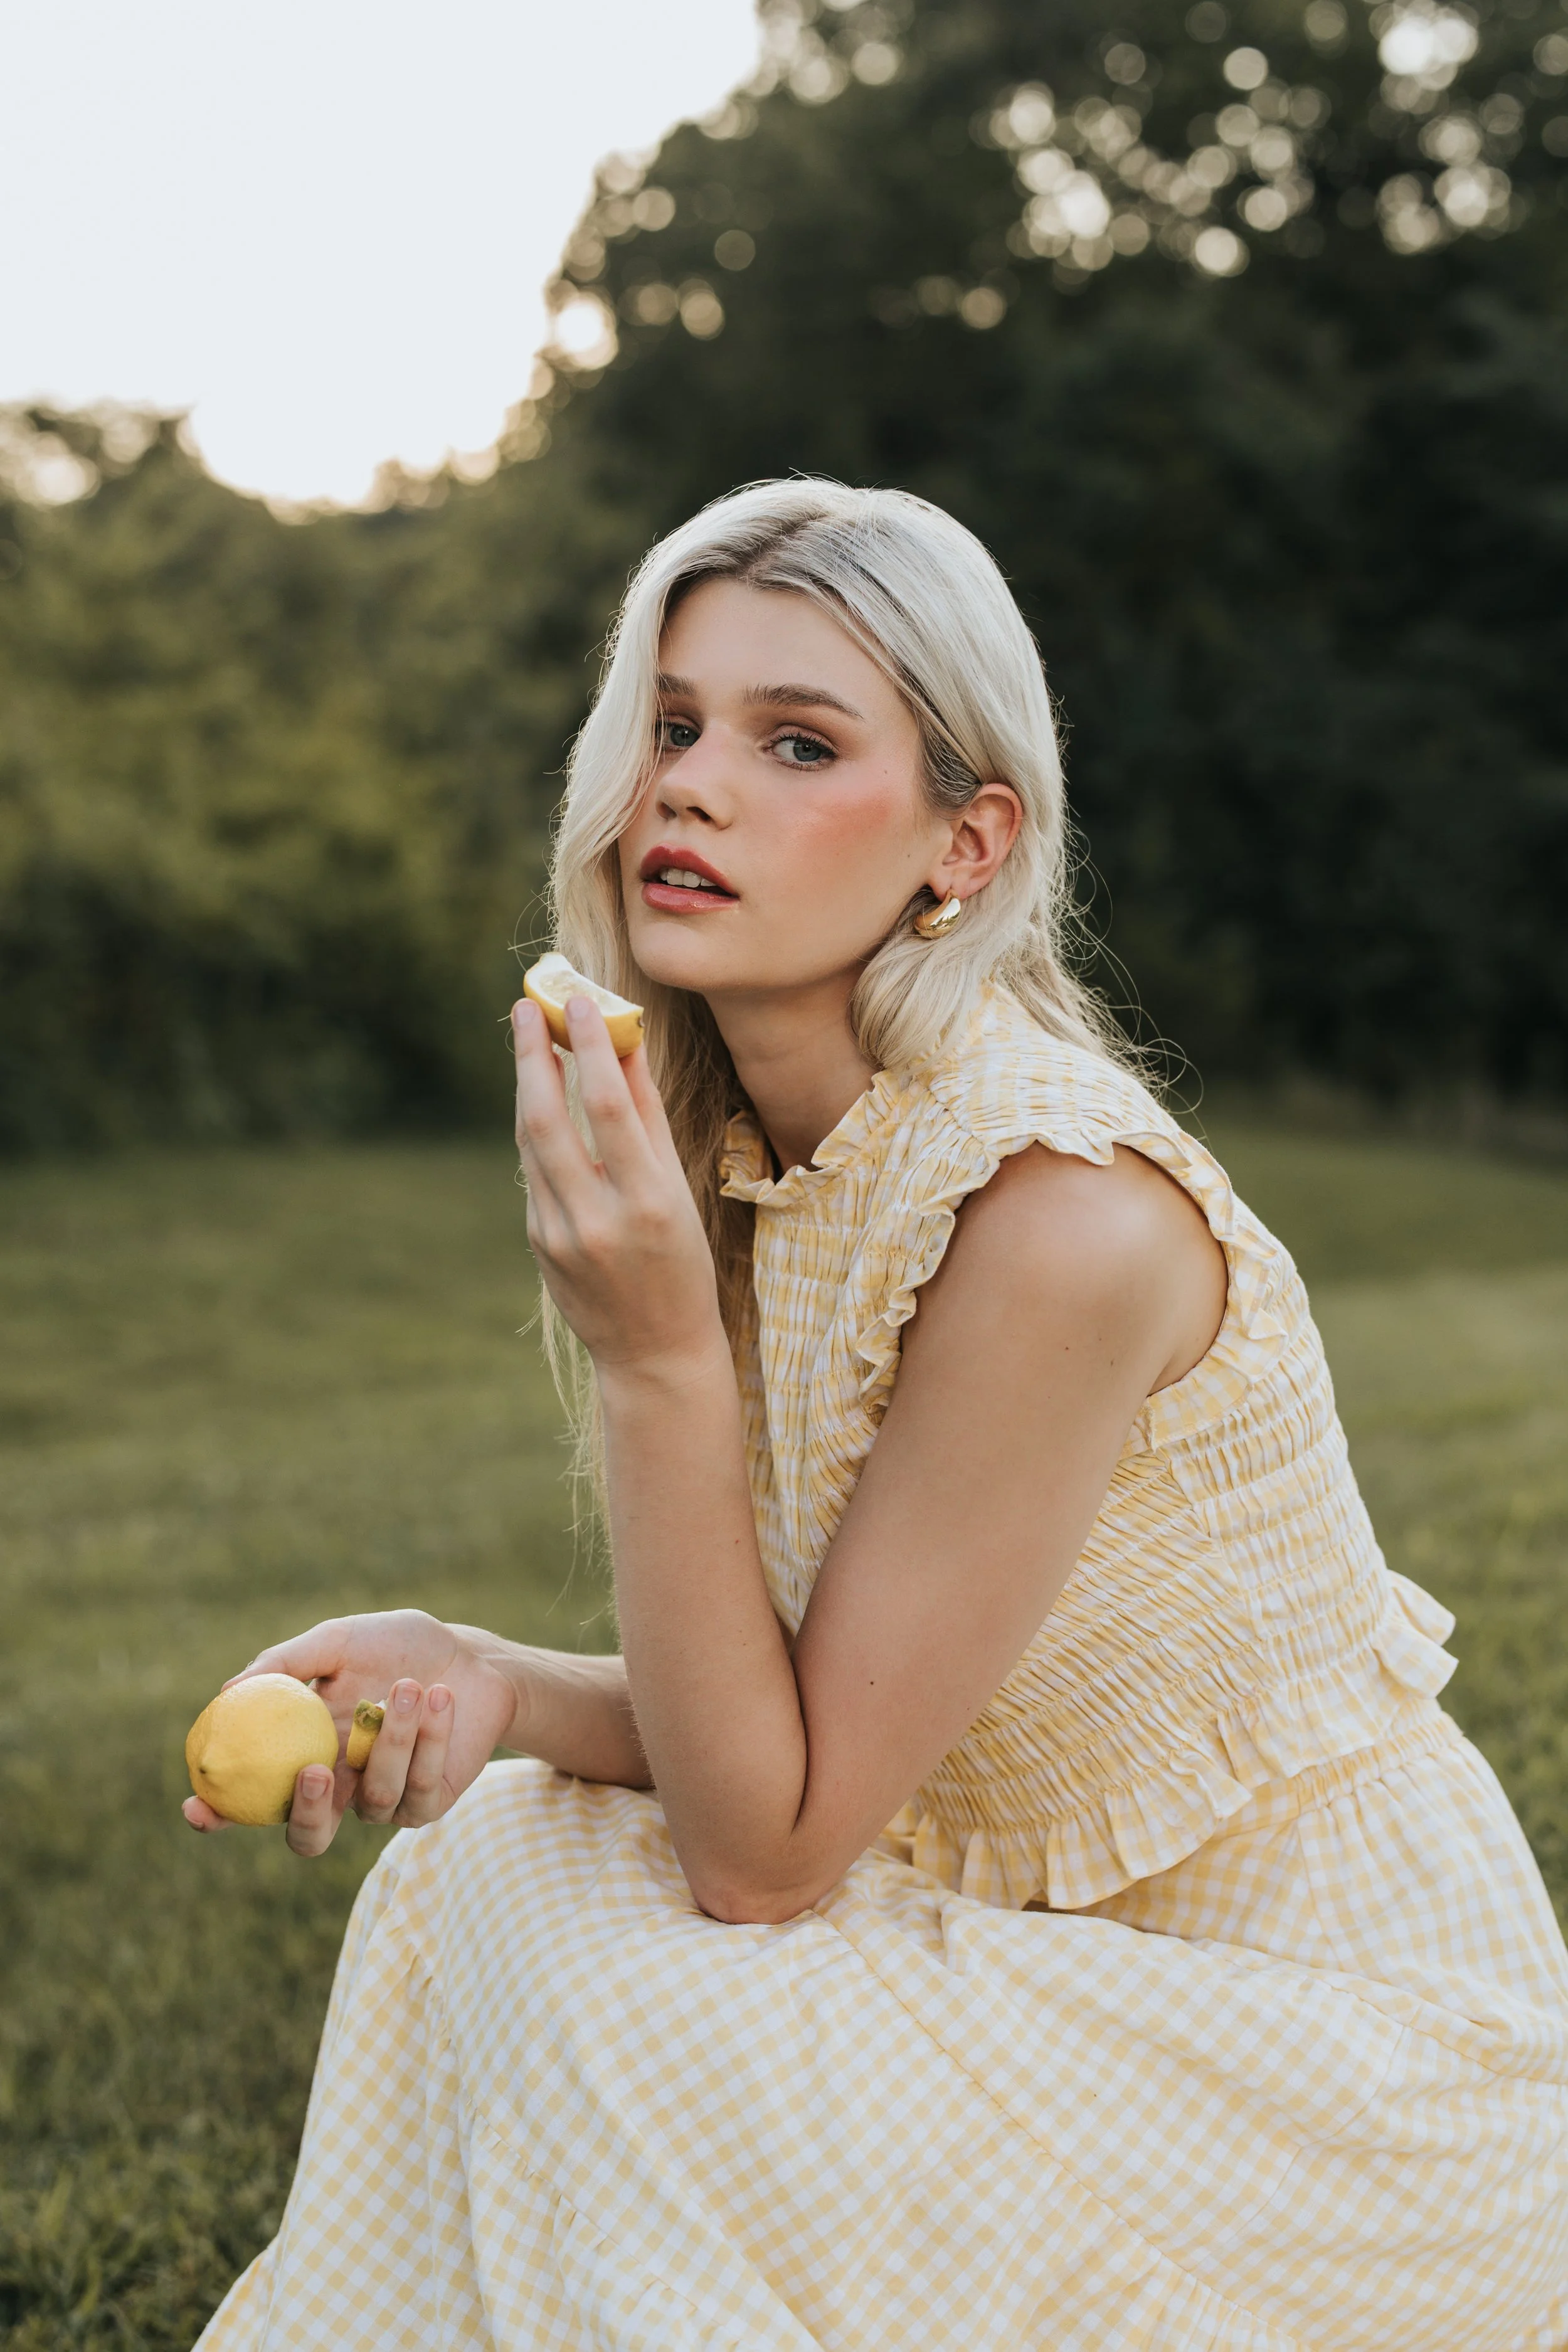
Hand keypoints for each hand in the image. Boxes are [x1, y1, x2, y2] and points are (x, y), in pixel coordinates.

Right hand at [181, 1608, 517, 1857]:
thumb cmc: (397, 1646)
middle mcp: (340, 1787)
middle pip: (307, 1837)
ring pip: (373, 1800)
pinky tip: (439, 1698)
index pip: (251, 1799)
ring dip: (390, 1741)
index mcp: (303, 1754)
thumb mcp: (339, 1642)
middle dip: (307, 1814)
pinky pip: (418, 1788)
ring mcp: (383, 1801)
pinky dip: (429, 1739)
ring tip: (407, 1684)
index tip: (197, 1807)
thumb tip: (225, 1692)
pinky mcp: (426, 1804)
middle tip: (317, 1770)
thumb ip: (286, 1664)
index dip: (219, 1814)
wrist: (470, 1657)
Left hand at [512, 995, 724, 1374]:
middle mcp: (596, 1220)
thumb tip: (626, 1045)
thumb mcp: (679, 1192)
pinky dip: (535, 1128)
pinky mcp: (538, 1243)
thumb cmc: (682, 1264)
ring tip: (527, 1038)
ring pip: (530, 1142)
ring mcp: (558, 1236)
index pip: (609, 1108)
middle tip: (528, 1007)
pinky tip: (541, 1097)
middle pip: (548, 1120)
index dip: (589, 1048)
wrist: (654, 1351)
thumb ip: (649, 1118)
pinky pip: (534, 1171)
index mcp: (648, 1204)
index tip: (578, 1003)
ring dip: (527, 1084)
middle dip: (533, 1057)